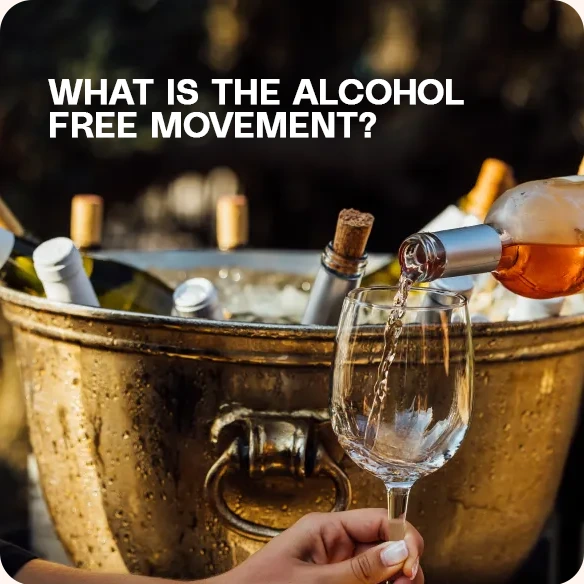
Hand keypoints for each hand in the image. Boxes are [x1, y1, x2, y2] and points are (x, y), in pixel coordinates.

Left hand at [219, 508, 423, 583]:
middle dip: (403, 565)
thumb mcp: (313, 581)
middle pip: (386, 546)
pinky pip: (367, 583)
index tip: (412, 566)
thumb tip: (401, 551)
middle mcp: (337, 543)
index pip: (379, 521)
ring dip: (394, 581)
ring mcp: (338, 567)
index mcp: (328, 527)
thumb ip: (358, 571)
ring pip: (381, 569)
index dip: (403, 538)